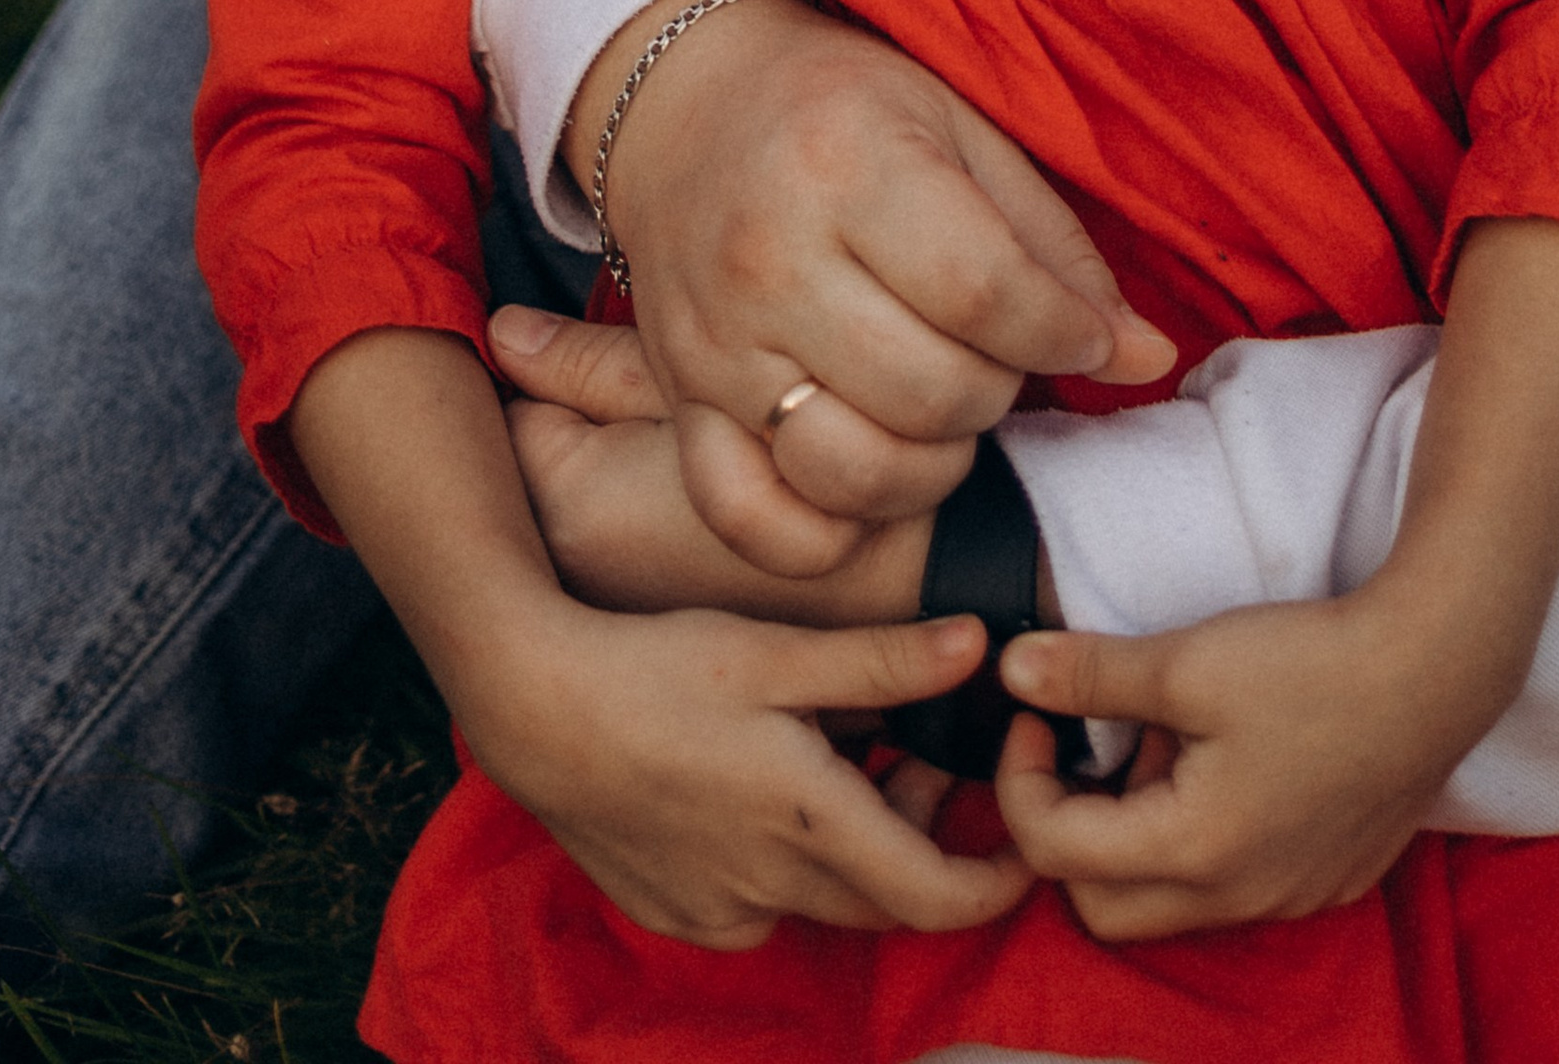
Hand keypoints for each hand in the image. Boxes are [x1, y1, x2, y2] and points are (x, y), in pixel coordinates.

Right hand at [287, 328, 1004, 951]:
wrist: (531, 706)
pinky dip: (793, 861)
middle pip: (884, 898)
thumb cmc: (656, 665)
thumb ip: (884, 662)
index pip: (935, 897)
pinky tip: (772, 785)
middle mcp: (768, 890)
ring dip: (857, 847)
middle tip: (927, 764)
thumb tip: (981, 645)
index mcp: (808, 825)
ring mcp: (716, 912)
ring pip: (822, 899)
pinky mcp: (674, 913)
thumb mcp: (778, 653)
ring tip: (850, 754)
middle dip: (925, 843)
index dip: (995, 884)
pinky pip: (762, 905)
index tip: (1027, 850)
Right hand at [566, 0, 1172, 570]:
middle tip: (997, 356)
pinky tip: (865, 477)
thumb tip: (1146, 358)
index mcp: (847, 164)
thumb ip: (1054, 247)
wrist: (691, 104)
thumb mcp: (961, 129)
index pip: (985, 294)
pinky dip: (826, 533)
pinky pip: (752, 522)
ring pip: (855, 471)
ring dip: (932, 468)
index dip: (1064, 335)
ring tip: (940, 409)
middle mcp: (769, 258)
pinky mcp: (680, 402)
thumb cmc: (845, 109)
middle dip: (999, 392)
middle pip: (932, 393)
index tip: (1085, 337)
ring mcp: (714, 342)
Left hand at [987, 592, 1497, 939]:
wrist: (1438, 669)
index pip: (1055, 850)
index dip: (1020, 780)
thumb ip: (1091, 674)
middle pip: (1103, 906)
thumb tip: (1013, 671)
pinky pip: (1234, 887)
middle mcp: (1238, 899)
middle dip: (1072, 829)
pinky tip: (1231, 758)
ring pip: (1171, 902)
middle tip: (1092, 746)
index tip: (1034, 716)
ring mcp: (1289, 897)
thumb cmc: (1313, 664)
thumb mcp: (1188, 661)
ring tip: (1172, 739)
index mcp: (1192, 852)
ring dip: (1143, 833)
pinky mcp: (1326, 881)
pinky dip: (1203, 838)